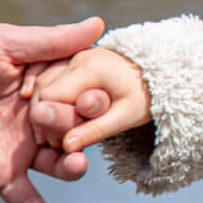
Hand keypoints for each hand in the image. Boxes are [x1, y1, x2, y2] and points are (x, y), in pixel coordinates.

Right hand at [30, 48, 149, 155]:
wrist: (160, 72)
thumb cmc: (146, 95)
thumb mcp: (127, 116)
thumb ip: (96, 130)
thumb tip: (67, 146)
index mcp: (90, 67)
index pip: (50, 97)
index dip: (49, 123)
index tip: (61, 142)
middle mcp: (78, 56)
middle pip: (42, 90)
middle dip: (44, 117)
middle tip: (57, 140)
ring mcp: (75, 56)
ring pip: (42, 84)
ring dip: (45, 108)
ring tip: (61, 129)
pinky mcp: (74, 60)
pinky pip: (50, 78)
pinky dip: (49, 98)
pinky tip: (59, 114)